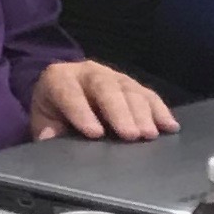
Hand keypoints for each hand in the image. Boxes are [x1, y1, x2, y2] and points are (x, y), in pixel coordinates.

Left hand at [29, 60, 177, 141]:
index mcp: (59, 78)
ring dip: (143, 113)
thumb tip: (51, 140)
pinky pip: (149, 95)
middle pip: (105, 88)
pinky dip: (160, 110)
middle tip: (131, 135)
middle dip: (119, 112)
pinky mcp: (132, 85)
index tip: (95, 133)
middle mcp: (88, 72)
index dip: (82, 112)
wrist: (63, 92)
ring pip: (130, 90)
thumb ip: (47, 130)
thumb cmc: (54, 111)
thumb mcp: (43, 120)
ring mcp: (113, 76)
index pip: (69, 93)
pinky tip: (170, 126)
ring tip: (150, 134)